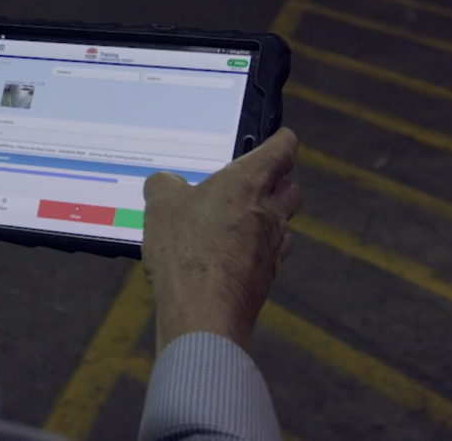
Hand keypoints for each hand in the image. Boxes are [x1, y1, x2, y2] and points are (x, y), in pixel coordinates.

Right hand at [141, 128, 301, 353]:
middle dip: (278, 181)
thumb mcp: (160, 206)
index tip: (276, 137)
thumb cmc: (186, 251)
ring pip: (281, 223)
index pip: (283, 149)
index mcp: (249, 183)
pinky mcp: (265, 278)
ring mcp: (271, 248)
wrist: (203, 314)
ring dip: (265, 218)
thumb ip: (164, 185)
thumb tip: (166, 182)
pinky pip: (266, 254)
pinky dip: (252, 250)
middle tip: (254, 181)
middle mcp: (269, 212)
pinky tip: (225, 255)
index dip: (281, 140)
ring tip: (234, 221)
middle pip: (291, 188)